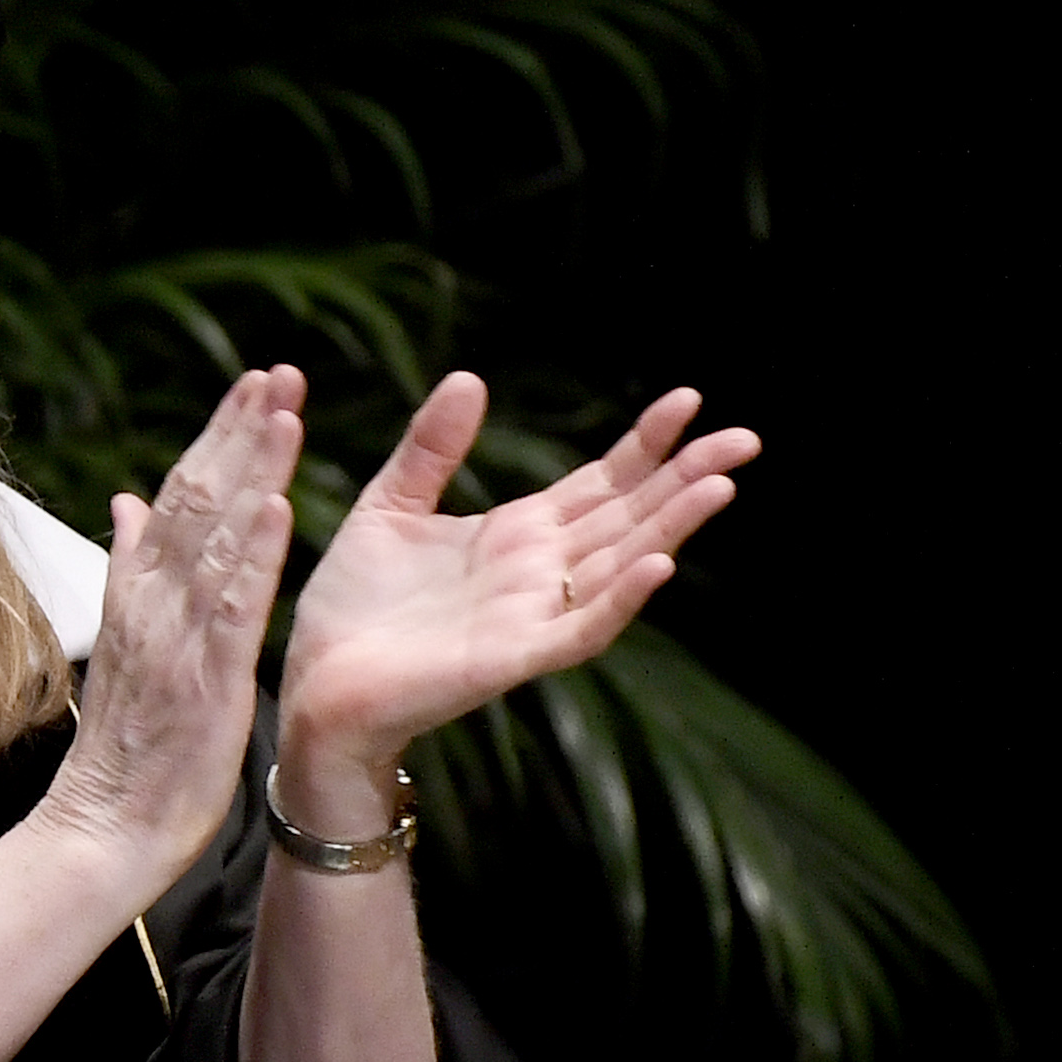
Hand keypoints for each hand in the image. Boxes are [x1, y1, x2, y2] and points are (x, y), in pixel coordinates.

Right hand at [40, 363, 305, 886]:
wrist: (102, 830)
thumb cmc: (123, 750)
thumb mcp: (124, 646)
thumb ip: (127, 568)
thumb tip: (125, 500)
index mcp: (138, 595)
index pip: (177, 497)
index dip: (217, 438)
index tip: (253, 386)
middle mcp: (152, 604)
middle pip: (196, 501)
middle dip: (240, 433)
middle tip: (279, 373)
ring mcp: (176, 639)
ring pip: (215, 539)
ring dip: (252, 472)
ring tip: (285, 413)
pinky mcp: (206, 679)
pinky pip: (232, 609)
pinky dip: (253, 556)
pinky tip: (277, 508)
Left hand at [275, 376, 754, 819]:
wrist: (316, 684)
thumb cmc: (354, 607)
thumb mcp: (390, 507)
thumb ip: (431, 448)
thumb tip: (469, 377)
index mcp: (518, 534)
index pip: (602, 482)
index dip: (645, 443)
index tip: (687, 399)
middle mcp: (540, 573)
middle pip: (630, 517)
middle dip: (686, 477)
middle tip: (745, 438)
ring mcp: (533, 616)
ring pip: (621, 565)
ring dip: (671, 528)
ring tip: (717, 486)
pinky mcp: (512, 658)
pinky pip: (581, 630)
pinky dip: (621, 599)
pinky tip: (657, 564)